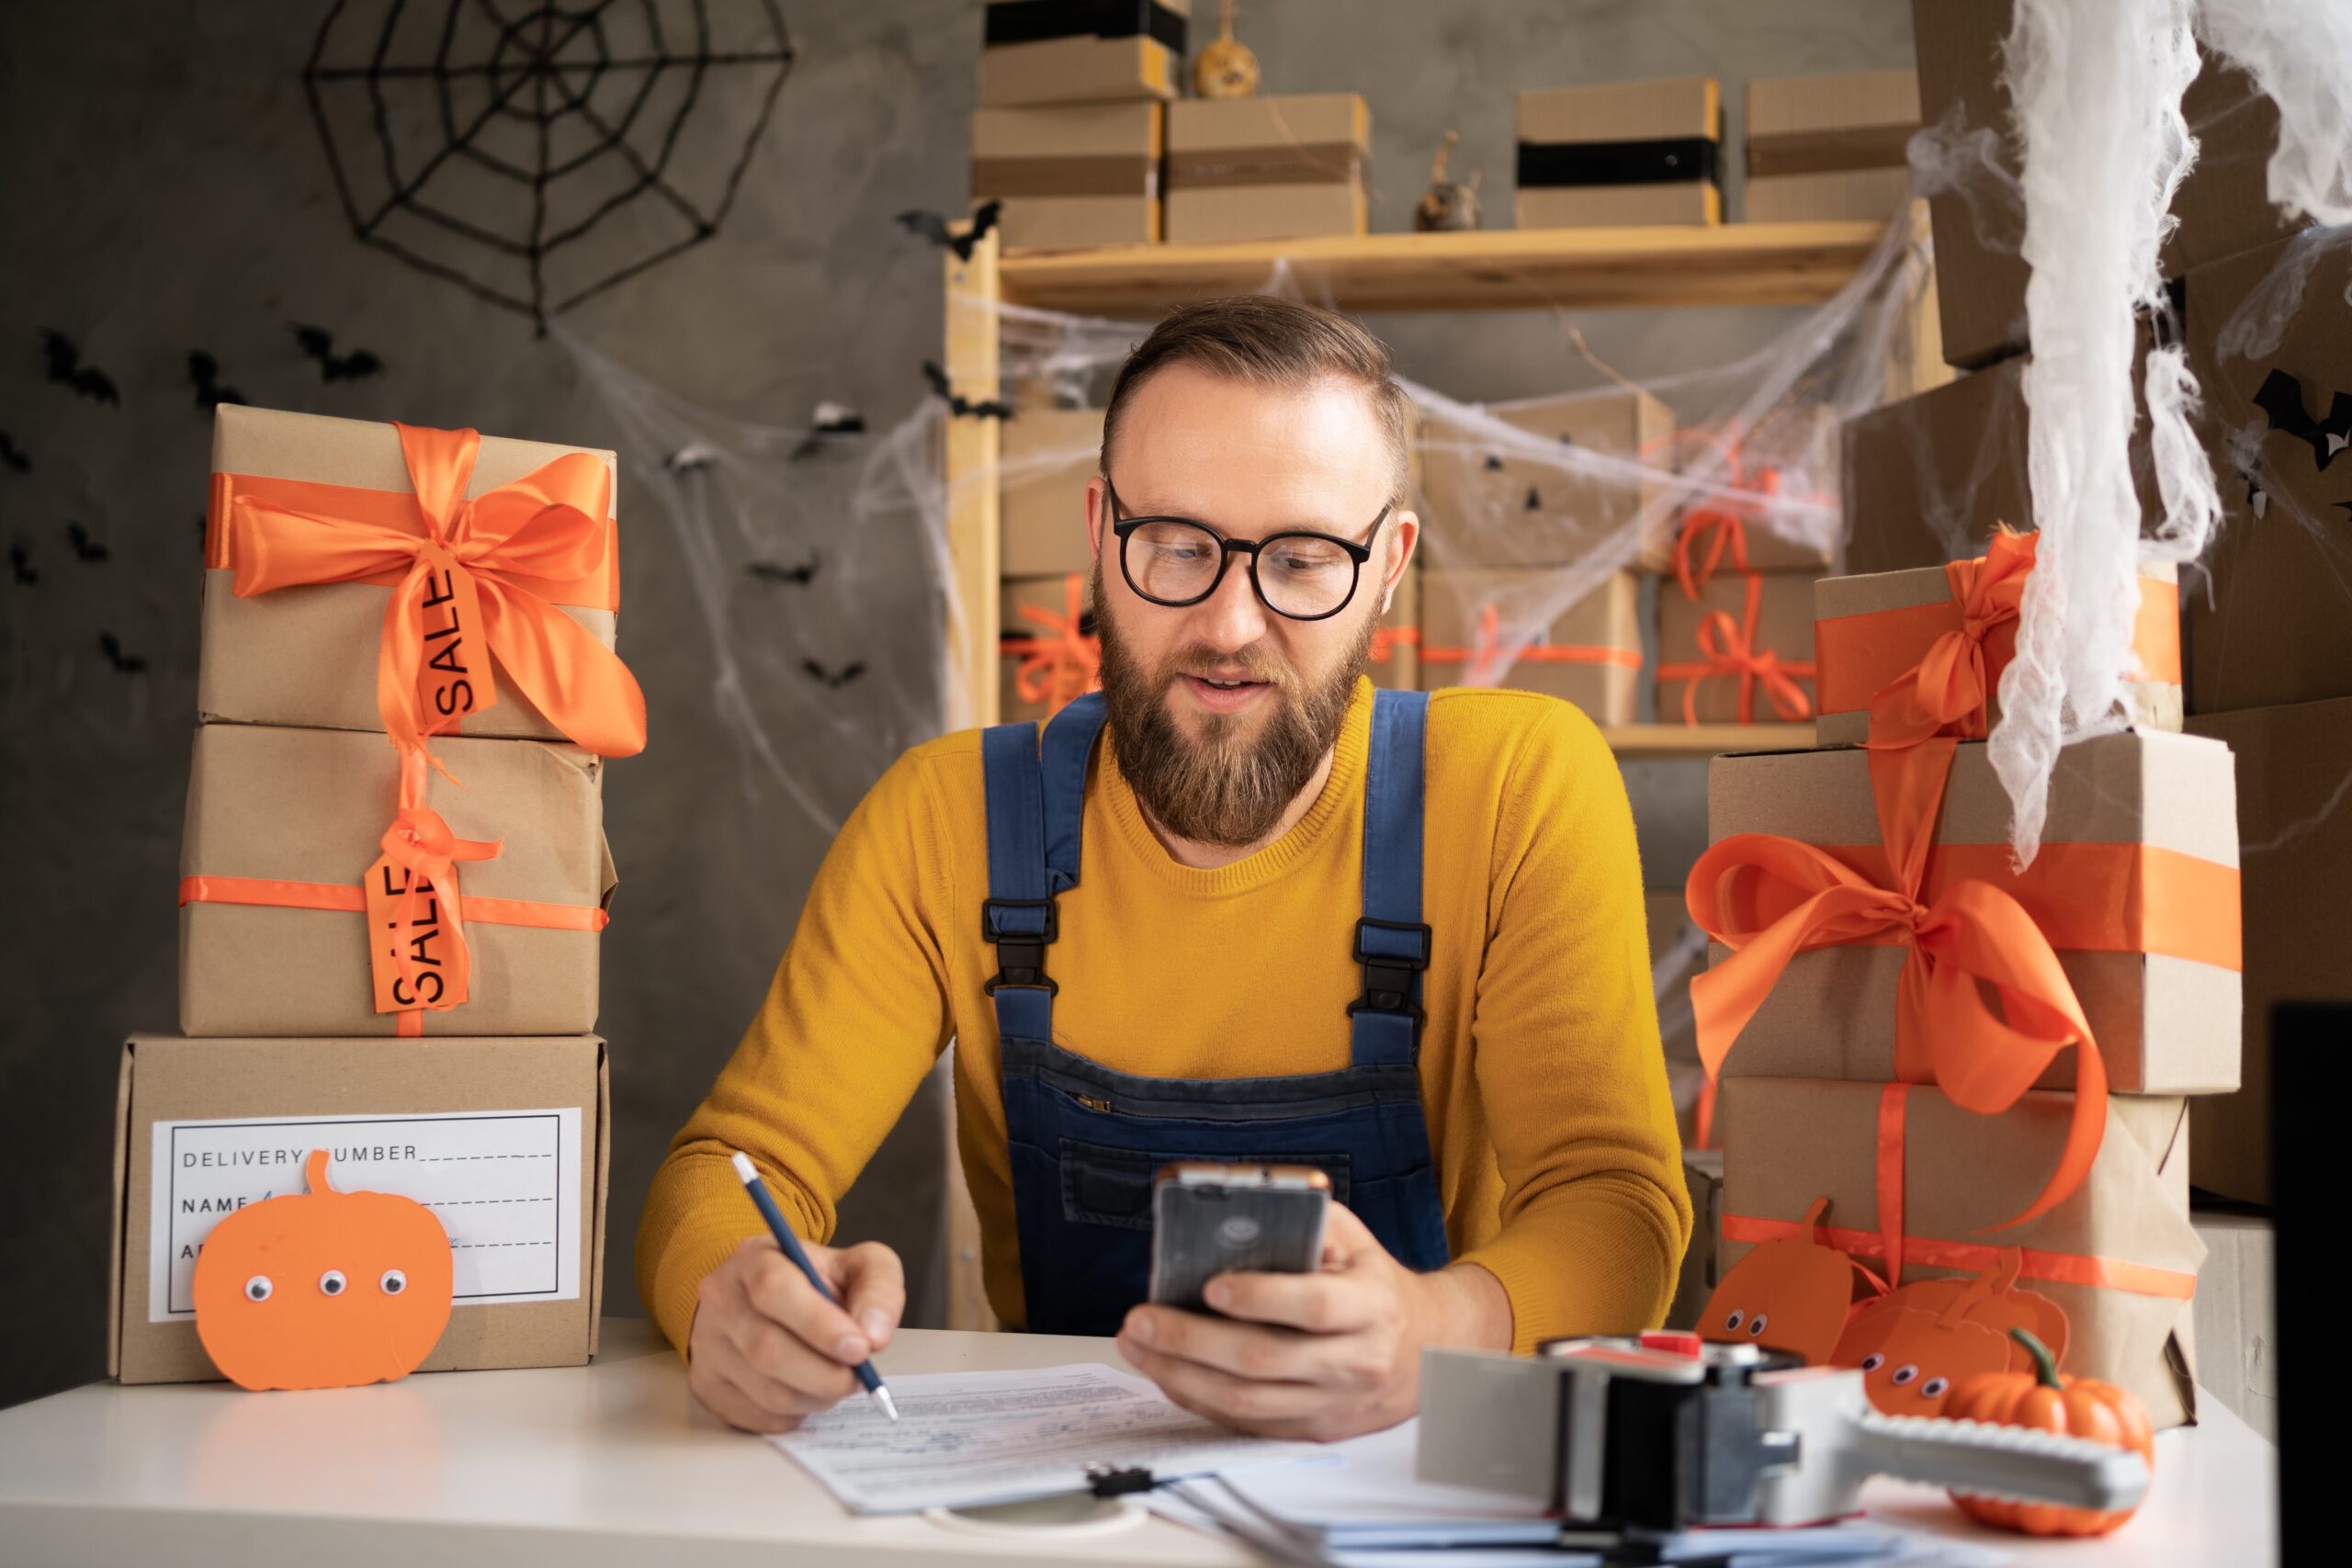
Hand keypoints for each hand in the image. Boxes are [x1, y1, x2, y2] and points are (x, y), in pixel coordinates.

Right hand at [688, 1232, 904, 1433]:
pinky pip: (760, 1416)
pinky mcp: (709, 1385)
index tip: (859, 1348)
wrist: (776, 1302)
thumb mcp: (860, 1266)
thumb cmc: (820, 1282)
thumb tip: (874, 1336)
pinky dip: (798, 1413)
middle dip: (825, 1373)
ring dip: (816, 1395)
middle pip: (766, 1348)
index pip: (773, 1288)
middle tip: (858, 1377)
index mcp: (753, 1257)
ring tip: (837, 1380)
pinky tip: (810, 1390)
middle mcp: (720, 1299)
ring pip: (766, 1390)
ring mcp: (708, 1345)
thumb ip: (878, 1291)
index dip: (818, 1323)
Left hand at [1115, 1203, 1510, 1441]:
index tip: (1211, 1286)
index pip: (1314, 1305)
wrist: (1421, 1351)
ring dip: (1180, 1375)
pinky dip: (1197, 1398)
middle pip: (1264, 1360)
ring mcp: (1331, 1404)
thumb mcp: (1352, 1239)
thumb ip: (1302, 1221)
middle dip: (1192, 1340)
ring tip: (1137, 1345)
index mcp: (1370, 1306)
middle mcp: (1354, 1362)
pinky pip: (1244, 1422)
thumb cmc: (1371, 1284)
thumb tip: (1230, 1216)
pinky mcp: (1310, 1431)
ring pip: (1246, 1401)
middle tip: (1142, 1319)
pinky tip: (1165, 1371)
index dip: (1262, 1297)